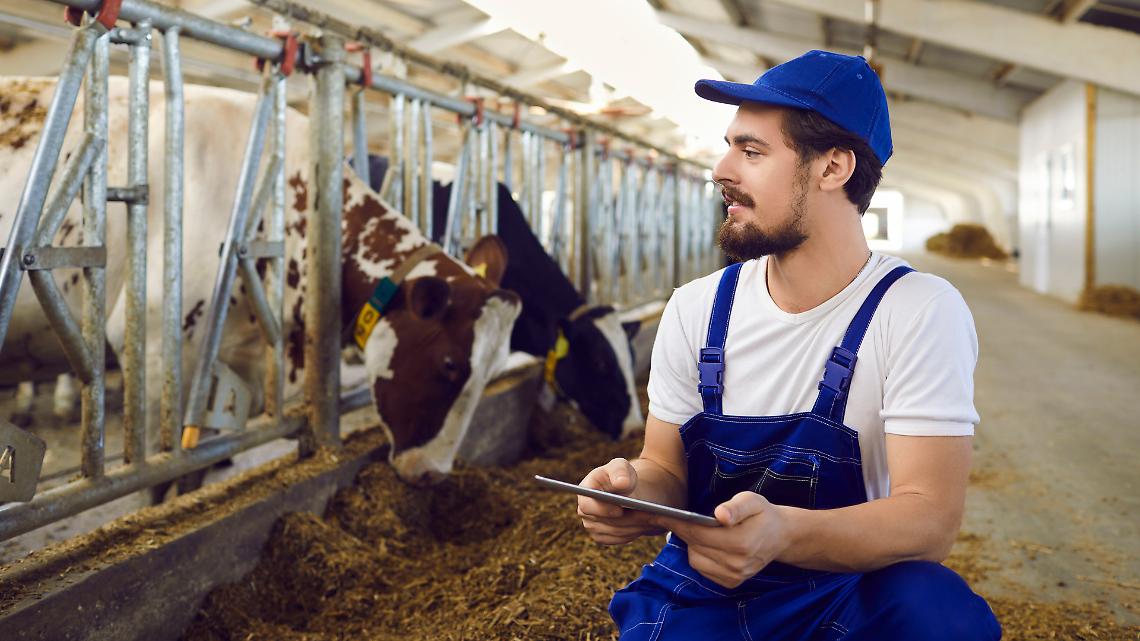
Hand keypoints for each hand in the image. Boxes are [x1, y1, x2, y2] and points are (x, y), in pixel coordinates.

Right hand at [577, 458, 662, 544]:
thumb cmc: (623, 476)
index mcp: (585, 490)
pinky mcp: (602, 536)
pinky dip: (635, 532)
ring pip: (616, 531)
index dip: (603, 510)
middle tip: (649, 515)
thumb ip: (620, 471)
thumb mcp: (622, 467)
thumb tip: (621, 483)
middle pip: (606, 521)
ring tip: (654, 518)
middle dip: (629, 518)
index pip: (587, 505)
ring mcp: (592, 525)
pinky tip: (647, 524)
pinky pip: (620, 538)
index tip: (620, 510)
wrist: (631, 492)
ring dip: (635, 525)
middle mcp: (585, 510)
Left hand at [650, 491, 790, 588]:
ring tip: (691, 528)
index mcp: (742, 542)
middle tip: (666, 516)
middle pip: (694, 545)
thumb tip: (720, 515)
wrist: (780, 537)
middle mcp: (736, 564)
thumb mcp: (753, 501)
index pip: (699, 532)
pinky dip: (699, 555)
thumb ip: (736, 507)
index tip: (659, 513)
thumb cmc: (762, 514)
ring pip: (694, 558)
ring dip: (691, 543)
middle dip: (680, 529)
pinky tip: (704, 543)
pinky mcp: (731, 583)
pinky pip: (702, 568)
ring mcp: (734, 576)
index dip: (677, 522)